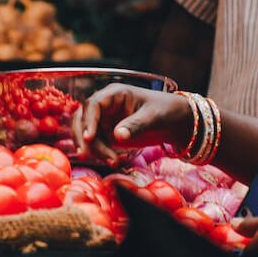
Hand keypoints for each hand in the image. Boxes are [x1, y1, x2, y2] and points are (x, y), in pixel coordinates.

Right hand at [71, 84, 192, 165]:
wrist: (175, 121)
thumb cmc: (165, 111)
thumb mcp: (153, 117)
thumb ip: (135, 125)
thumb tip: (117, 136)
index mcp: (115, 94)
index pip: (93, 104)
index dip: (88, 121)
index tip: (89, 138)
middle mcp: (105, 105)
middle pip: (82, 119)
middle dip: (84, 137)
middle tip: (87, 155)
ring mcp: (105, 120)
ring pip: (87, 134)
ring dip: (94, 149)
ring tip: (113, 162)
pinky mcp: (107, 134)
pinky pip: (96, 144)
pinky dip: (100, 154)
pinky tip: (114, 161)